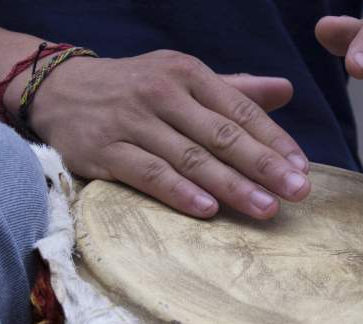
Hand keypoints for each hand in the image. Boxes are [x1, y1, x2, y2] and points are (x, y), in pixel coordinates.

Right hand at [10, 50, 310, 218]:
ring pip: (190, 158)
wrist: (60, 89)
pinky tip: (208, 210)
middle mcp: (162, 94)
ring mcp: (132, 121)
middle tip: (297, 191)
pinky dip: (179, 193)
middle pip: (221, 135)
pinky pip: (148, 174)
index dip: (274, 141)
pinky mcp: (104, 150)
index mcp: (188, 74)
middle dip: (264, 165)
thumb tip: (286, 89)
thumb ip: (236, 89)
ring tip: (266, 207)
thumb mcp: (183, 78)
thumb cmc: (136, 88)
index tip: (302, 168)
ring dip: (231, 185)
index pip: (241, 110)